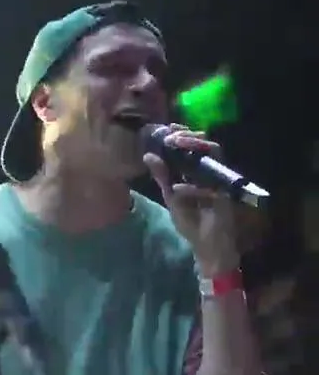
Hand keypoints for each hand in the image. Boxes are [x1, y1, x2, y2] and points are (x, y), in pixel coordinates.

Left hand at [142, 125, 239, 273]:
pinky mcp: (227, 195)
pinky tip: (178, 188)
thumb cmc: (191, 222)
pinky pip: (211, 184)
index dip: (181, 134)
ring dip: (195, 148)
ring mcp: (220, 181)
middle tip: (171, 135)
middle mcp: (209, 172)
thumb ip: (162, 176)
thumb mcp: (171, 197)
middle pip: (205, 144)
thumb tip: (147, 155)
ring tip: (176, 146)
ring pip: (214, 154)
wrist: (207, 246)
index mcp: (195, 172)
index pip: (191, 146)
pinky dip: (193, 186)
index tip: (166, 129)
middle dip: (188, 136)